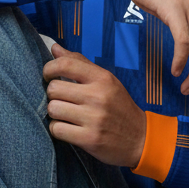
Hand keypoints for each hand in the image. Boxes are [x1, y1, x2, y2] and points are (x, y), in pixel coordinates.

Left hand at [43, 45, 146, 166]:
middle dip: (53, 95)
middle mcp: (98, 96)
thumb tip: (55, 48)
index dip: (49, 69)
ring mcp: (93, 119)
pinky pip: (56, 129)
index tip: (49, 76)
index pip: (65, 64)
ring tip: (66, 115)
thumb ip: (80, 64)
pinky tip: (67, 128)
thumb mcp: (106, 81)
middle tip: (63, 100)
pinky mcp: (89, 139)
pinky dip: (58, 129)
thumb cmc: (119, 107)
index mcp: (102, 79)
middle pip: (54, 89)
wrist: (140, 139)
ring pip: (53, 109)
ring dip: (55, 113)